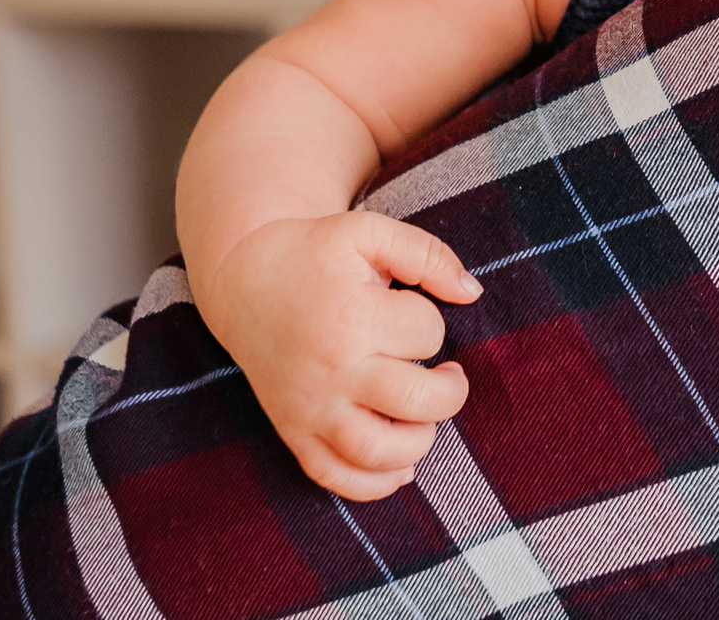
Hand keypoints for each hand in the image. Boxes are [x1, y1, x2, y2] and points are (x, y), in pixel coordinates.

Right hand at [204, 211, 481, 499]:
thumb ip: (428, 254)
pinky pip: (336, 478)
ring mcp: (310, 409)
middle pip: (418, 402)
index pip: (427, 334)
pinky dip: (375, 484)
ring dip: (419, 442)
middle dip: (449, 390)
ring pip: (379, 453)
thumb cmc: (316, 254)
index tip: (409, 313)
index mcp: (352, 316)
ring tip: (421, 416)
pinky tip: (400, 464)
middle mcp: (332, 370)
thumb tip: (473, 293)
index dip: (430, 323)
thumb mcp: (369, 233)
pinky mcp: (294, 433)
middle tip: (444, 375)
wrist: (245, 282)